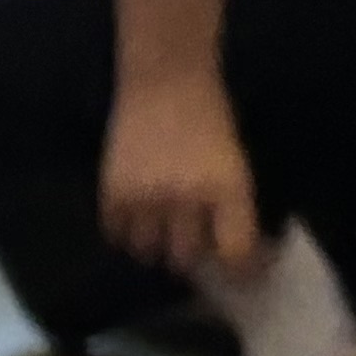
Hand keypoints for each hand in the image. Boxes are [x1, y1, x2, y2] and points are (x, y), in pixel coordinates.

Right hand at [104, 73, 262, 285]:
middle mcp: (186, 200)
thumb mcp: (234, 163)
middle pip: (186, 258)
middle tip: (192, 244)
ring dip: (156, 246)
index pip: (236, 253)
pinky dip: (126, 233)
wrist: (165, 80)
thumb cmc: (209, 118)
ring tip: (160, 229)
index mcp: (227, 189)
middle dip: (192, 256)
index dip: (242, 271)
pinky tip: (137, 218)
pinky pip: (116, 235)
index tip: (243, 274)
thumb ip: (232, 207)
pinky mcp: (112, 193)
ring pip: (147, 251)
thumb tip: (233, 251)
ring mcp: (146, 198)